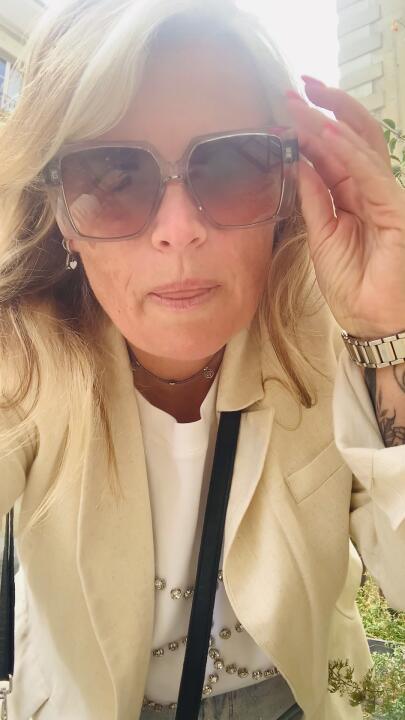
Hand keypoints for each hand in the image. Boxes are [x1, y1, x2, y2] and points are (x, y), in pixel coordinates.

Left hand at [285, 77, 404, 338]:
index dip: (310, 128)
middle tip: (296, 88)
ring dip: (330, 121)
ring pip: (360, 147)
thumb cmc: (351, 282)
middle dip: (325, 109)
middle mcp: (370, 189)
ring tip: (302, 102)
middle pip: (351, 137)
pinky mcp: (395, 209)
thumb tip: (297, 161)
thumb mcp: (321, 236)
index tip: (284, 109)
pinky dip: (348, 151)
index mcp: (352, 195)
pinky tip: (326, 133)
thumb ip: (313, 198)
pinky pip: (370, 173)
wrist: (371, 318)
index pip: (333, 152)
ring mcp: (385, 196)